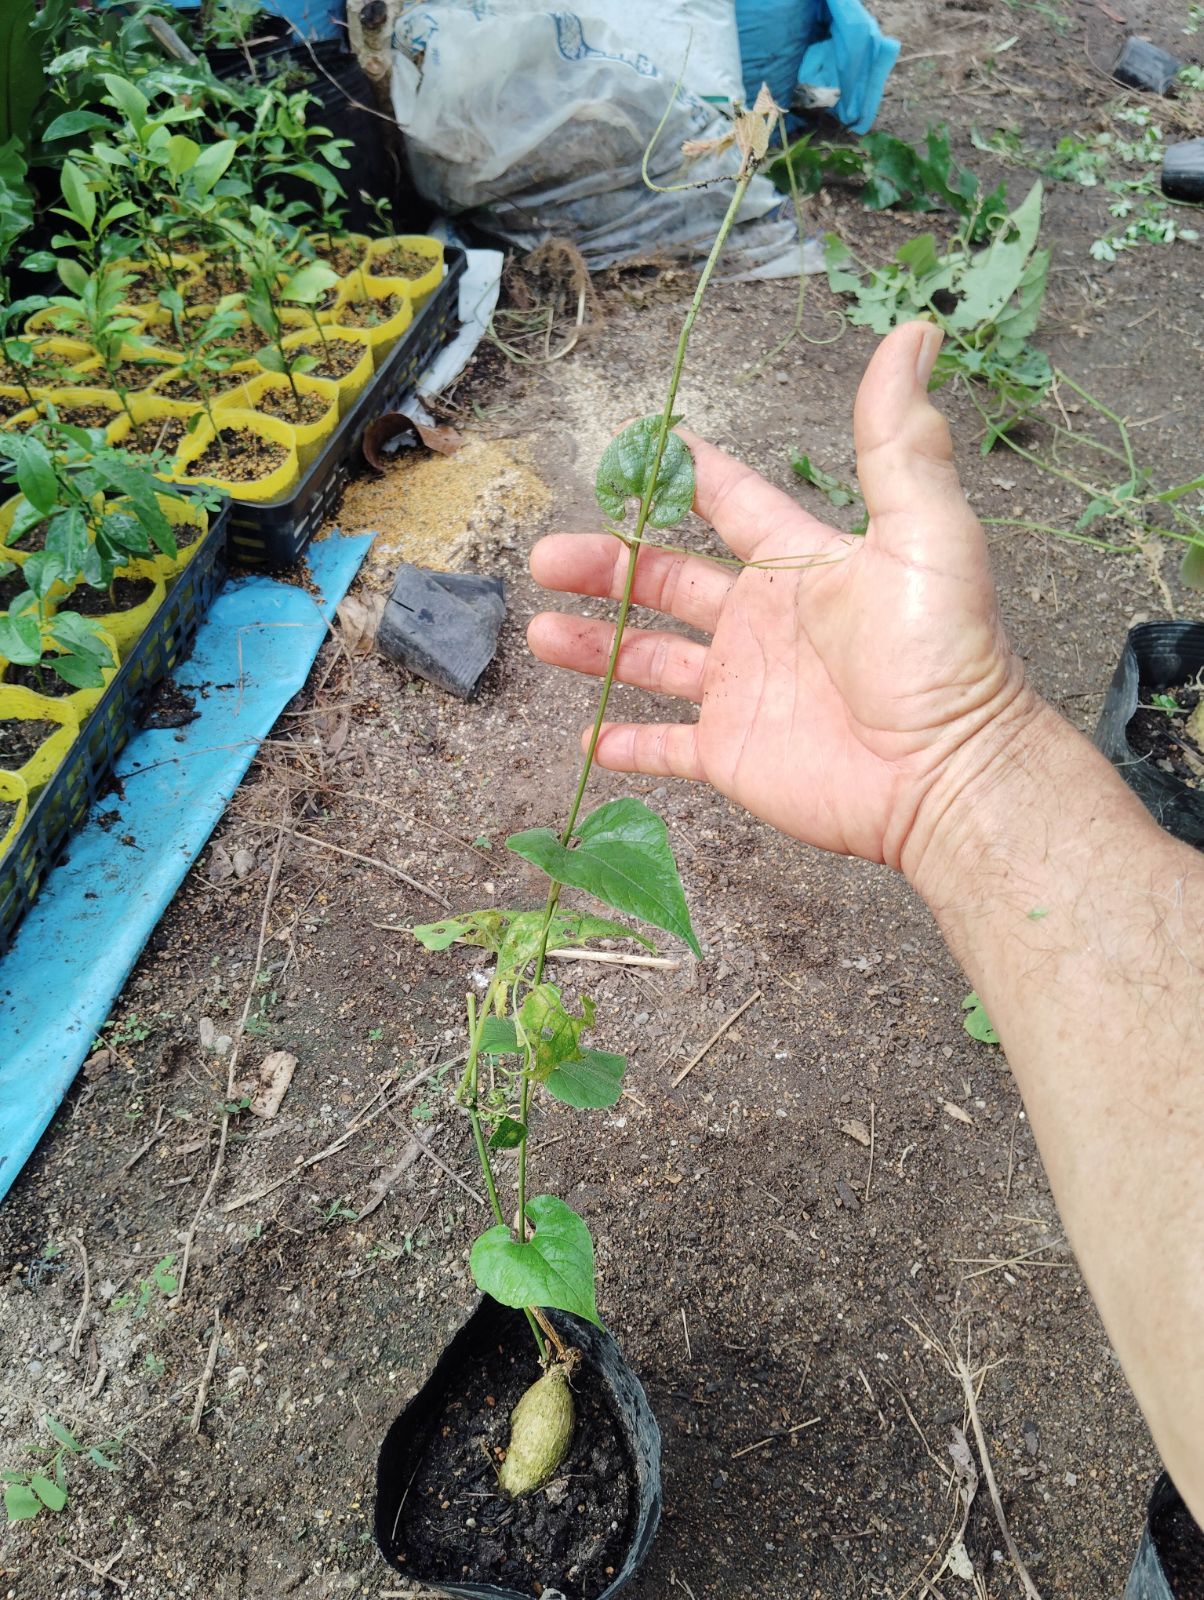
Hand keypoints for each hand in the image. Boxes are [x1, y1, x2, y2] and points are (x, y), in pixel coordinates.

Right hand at [527, 321, 1039, 877]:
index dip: (682, 474)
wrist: (945, 772)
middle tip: (546, 558)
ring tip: (541, 631)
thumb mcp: (924, 532)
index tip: (631, 447)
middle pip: (665, 580)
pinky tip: (589, 738)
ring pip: (651, 659)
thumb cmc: (938, 651)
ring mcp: (743, 689)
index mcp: (796, 562)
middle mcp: (761, 621)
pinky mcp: (733, 755)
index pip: (727, 503)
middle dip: (603, 566)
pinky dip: (628, 744)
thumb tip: (916, 331)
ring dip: (596, 646)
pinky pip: (667, 748)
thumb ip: (898, 440)